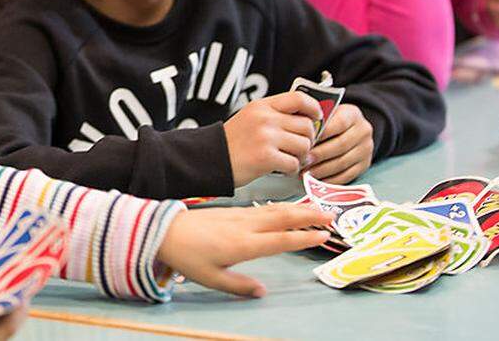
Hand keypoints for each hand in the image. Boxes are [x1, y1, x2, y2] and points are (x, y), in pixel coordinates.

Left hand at [156, 203, 334, 296]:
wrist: (164, 231)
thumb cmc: (188, 256)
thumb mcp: (211, 278)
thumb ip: (239, 286)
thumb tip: (263, 291)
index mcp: (243, 245)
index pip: (280, 240)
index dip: (303, 238)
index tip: (323, 236)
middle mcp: (245, 227)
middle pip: (283, 219)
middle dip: (309, 216)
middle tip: (333, 216)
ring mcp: (240, 216)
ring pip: (276, 211)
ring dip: (300, 209)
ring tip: (320, 209)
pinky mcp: (234, 211)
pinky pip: (265, 208)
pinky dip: (282, 207)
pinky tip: (290, 208)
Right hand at [224, 92, 320, 186]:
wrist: (210, 159)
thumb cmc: (233, 142)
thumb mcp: (251, 118)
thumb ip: (277, 115)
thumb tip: (310, 121)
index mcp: (262, 106)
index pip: (299, 98)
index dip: (314, 108)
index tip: (317, 117)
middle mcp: (265, 118)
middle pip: (307, 125)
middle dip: (308, 139)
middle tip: (298, 147)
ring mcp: (265, 137)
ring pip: (304, 146)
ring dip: (300, 156)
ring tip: (287, 159)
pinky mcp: (265, 157)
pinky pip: (294, 164)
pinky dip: (291, 170)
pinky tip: (280, 168)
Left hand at [304, 104, 373, 183]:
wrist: (349, 131)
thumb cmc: (330, 122)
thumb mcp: (325, 115)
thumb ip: (316, 121)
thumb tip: (301, 135)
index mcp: (352, 114)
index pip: (339, 123)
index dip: (322, 133)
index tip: (306, 141)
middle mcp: (363, 131)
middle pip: (341, 145)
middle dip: (319, 154)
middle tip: (303, 160)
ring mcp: (365, 149)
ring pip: (343, 162)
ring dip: (322, 170)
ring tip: (306, 172)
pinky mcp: (364, 165)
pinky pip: (346, 176)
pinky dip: (330, 180)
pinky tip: (317, 181)